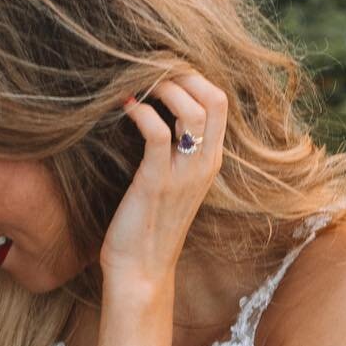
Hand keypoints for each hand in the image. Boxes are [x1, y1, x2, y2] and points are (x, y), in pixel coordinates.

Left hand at [100, 73, 228, 304]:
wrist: (140, 273)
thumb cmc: (147, 229)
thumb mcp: (171, 185)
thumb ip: (173, 153)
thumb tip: (155, 115)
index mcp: (210, 163)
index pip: (220, 102)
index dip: (194, 78)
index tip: (164, 74)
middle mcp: (204, 166)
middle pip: (215, 98)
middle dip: (183, 74)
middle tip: (151, 71)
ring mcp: (183, 175)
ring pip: (191, 110)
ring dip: (163, 88)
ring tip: (137, 86)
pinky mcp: (156, 183)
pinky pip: (157, 133)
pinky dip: (140, 112)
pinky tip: (124, 108)